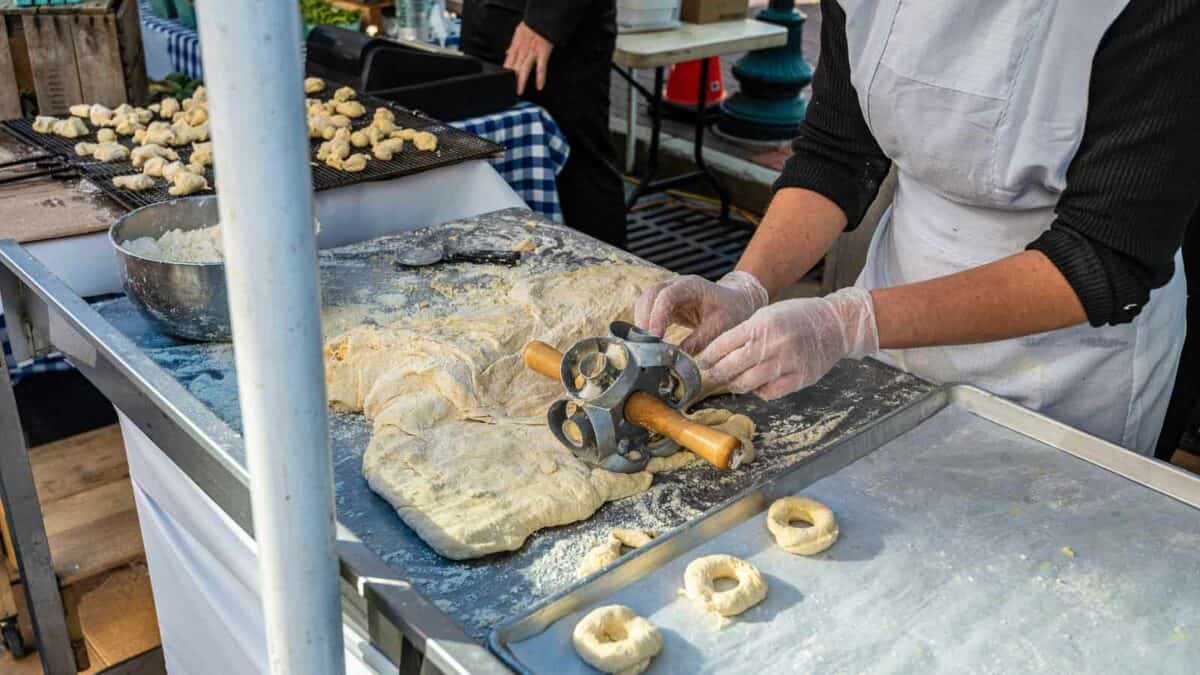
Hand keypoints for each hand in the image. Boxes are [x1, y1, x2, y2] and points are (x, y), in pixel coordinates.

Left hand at [504, 22, 553, 94]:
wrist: (541, 19)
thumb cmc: (531, 25)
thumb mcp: (517, 33)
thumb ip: (513, 45)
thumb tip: (507, 52)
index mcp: (516, 47)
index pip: (507, 63)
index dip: (504, 74)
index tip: (503, 83)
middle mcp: (522, 51)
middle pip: (514, 68)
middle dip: (510, 81)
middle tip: (508, 92)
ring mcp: (532, 53)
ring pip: (524, 69)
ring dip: (521, 82)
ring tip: (519, 91)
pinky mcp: (542, 53)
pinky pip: (541, 67)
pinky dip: (540, 78)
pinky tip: (540, 86)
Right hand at [634, 271, 769, 353]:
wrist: (737, 303)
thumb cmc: (732, 310)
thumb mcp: (721, 326)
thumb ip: (700, 340)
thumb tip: (677, 354)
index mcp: (692, 286)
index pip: (667, 296)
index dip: (657, 315)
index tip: (655, 337)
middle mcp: (677, 286)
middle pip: (650, 295)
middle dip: (645, 319)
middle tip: (646, 343)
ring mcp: (669, 293)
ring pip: (645, 302)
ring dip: (642, 322)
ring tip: (646, 344)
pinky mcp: (666, 305)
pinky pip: (649, 310)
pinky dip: (646, 324)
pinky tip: (650, 340)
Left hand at [697, 286, 878, 399]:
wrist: (835, 324)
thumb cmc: (798, 317)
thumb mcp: (768, 313)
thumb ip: (746, 332)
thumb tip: (720, 353)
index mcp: (761, 324)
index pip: (724, 344)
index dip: (709, 356)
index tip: (703, 362)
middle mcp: (773, 344)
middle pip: (732, 367)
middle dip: (716, 374)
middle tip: (711, 376)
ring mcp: (787, 363)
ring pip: (748, 383)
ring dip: (735, 385)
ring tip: (731, 382)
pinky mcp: (800, 378)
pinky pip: (769, 392)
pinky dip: (759, 391)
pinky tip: (757, 385)